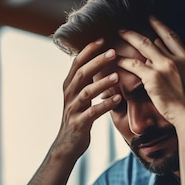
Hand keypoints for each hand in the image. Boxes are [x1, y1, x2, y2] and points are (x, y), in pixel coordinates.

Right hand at [53, 39, 121, 158]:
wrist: (67, 145)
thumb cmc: (78, 118)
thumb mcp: (80, 97)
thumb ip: (87, 82)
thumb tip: (100, 63)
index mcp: (69, 86)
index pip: (77, 63)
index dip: (88, 50)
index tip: (103, 39)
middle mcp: (69, 95)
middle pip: (81, 74)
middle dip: (97, 62)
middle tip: (113, 52)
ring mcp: (73, 109)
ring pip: (86, 93)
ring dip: (102, 83)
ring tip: (117, 76)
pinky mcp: (79, 123)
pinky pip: (93, 113)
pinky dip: (105, 105)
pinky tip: (117, 99)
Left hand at [116, 16, 184, 127]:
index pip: (171, 37)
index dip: (159, 27)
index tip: (151, 19)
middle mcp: (175, 59)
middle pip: (153, 40)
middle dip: (138, 33)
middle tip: (126, 28)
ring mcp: (163, 67)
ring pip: (142, 47)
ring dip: (129, 39)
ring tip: (118, 36)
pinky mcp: (153, 79)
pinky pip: (134, 66)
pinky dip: (124, 61)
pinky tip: (116, 59)